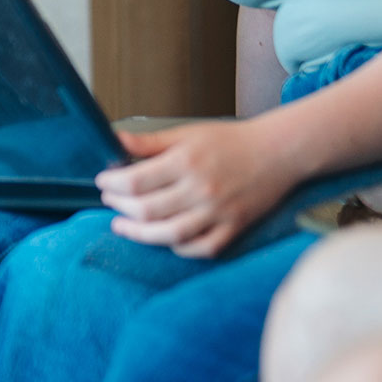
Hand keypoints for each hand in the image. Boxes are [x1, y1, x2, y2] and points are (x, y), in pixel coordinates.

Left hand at [97, 119, 296, 257]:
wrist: (279, 152)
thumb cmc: (231, 140)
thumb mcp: (187, 133)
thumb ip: (150, 142)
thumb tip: (114, 141)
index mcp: (186, 162)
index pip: (135, 181)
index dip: (112, 183)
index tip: (103, 181)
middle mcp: (201, 190)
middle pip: (147, 210)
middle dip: (120, 207)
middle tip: (109, 201)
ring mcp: (219, 213)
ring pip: (170, 234)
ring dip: (140, 234)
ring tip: (122, 226)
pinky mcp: (235, 228)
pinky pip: (202, 248)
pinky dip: (180, 247)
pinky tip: (165, 239)